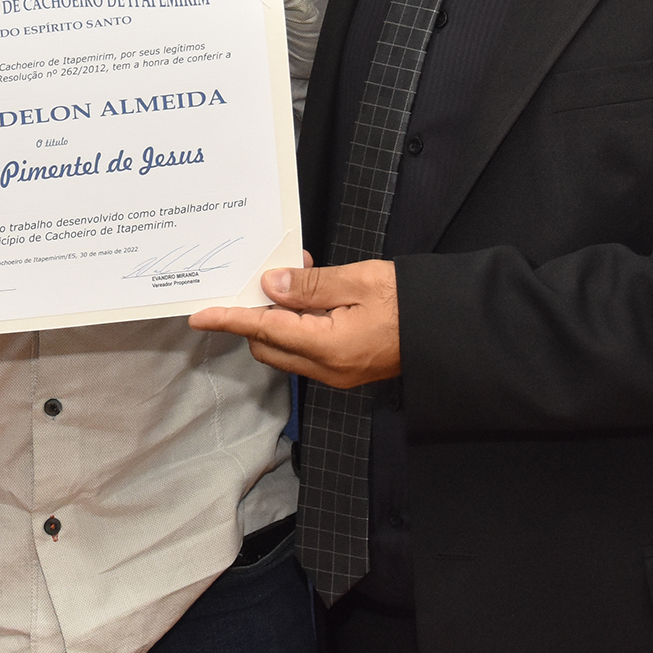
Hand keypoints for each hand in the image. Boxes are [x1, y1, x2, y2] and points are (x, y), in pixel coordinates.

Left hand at [189, 256, 400, 388]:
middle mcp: (328, 369)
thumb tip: (270, 286)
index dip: (228, 320)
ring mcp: (338, 373)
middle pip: (268, 345)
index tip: (200, 315)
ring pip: (287, 348)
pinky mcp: (347, 369)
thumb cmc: (411, 303)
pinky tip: (314, 295)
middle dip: (254, 316)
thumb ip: (310, 286)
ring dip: (279, 318)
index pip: (263, 331)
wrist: (452, 332)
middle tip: (262, 279)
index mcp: (328, 347)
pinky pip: (308, 349)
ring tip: (296, 278)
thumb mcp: (359, 281)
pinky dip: (300, 325)